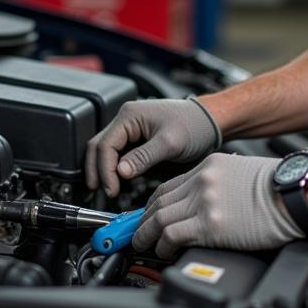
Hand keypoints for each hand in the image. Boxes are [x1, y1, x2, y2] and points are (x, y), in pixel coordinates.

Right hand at [84, 97, 221, 197]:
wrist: (209, 122)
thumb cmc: (194, 125)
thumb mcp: (170, 143)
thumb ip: (143, 157)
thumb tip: (120, 172)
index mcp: (129, 116)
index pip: (105, 145)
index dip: (104, 170)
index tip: (111, 189)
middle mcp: (125, 120)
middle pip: (99, 146)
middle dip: (97, 171)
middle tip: (102, 191)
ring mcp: (130, 129)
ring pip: (105, 151)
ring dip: (104, 170)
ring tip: (108, 189)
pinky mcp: (136, 139)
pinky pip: (118, 153)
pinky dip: (114, 168)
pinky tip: (118, 182)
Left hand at [131, 153, 302, 258]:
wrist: (295, 193)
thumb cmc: (278, 186)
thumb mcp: (241, 172)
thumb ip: (218, 184)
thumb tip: (204, 204)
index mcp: (209, 168)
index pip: (168, 186)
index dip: (152, 204)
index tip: (146, 215)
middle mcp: (202, 180)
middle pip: (158, 201)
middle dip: (142, 219)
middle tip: (135, 233)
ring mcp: (205, 202)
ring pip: (160, 218)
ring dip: (146, 234)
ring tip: (142, 246)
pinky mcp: (212, 224)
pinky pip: (174, 235)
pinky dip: (162, 245)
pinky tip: (162, 252)